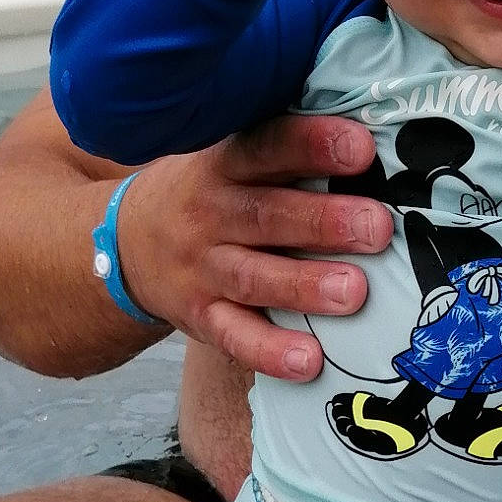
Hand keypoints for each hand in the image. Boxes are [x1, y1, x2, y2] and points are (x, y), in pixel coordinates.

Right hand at [114, 114, 391, 377]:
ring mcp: (202, 269)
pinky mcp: (200, 316)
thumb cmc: (209, 191)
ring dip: (305, 286)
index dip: (311, 145)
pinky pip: (234, 336)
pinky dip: (269, 351)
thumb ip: (285, 152)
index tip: (361, 147)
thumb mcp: (228, 156)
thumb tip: (372, 140)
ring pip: (254, 278)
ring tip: (353, 292)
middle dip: (324, 222)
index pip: (266, 148)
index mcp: (222, 164)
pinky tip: (308, 361)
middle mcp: (209, 214)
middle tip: (376, 227)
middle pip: (266, 215)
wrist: (125, 242)